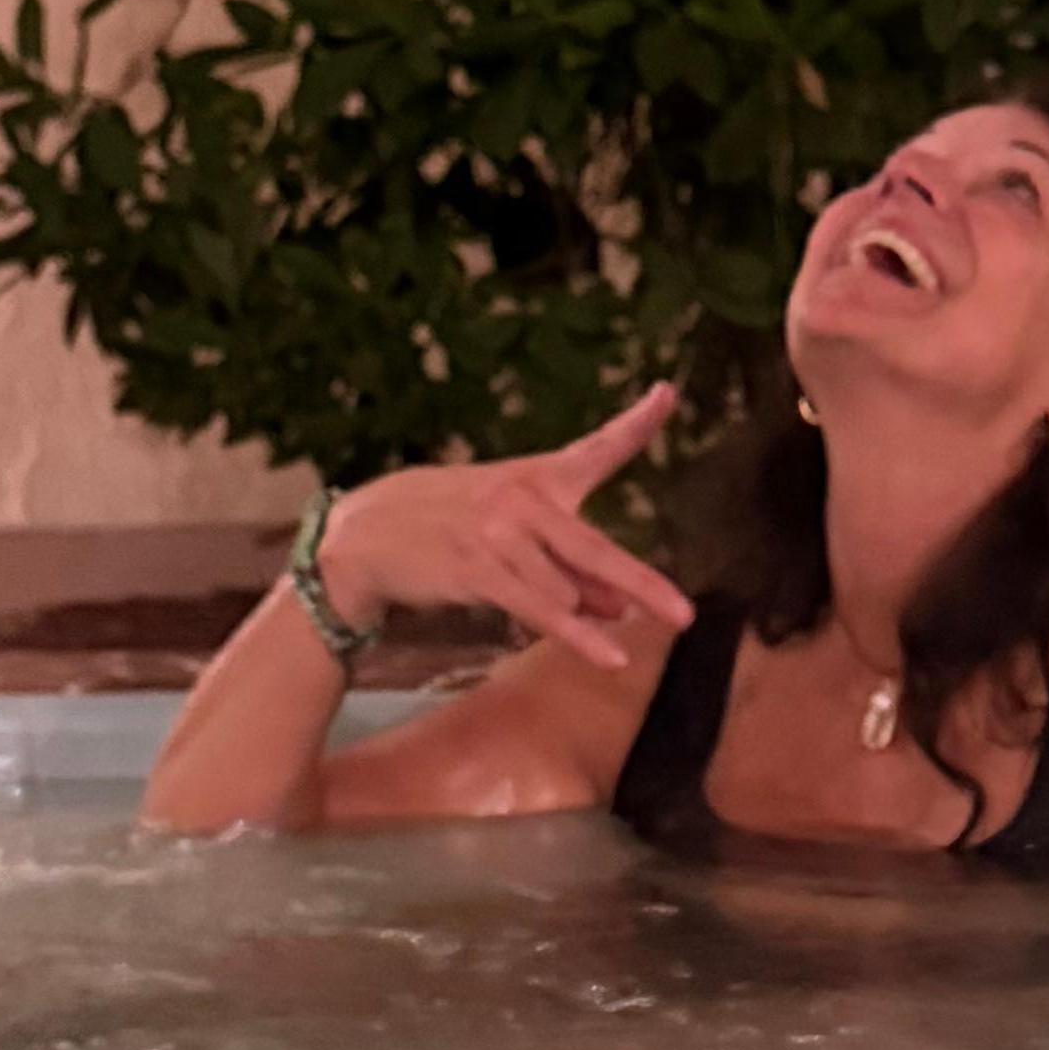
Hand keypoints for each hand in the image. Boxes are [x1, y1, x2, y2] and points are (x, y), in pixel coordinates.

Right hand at [327, 389, 693, 674]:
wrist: (364, 537)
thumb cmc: (441, 531)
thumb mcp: (507, 535)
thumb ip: (568, 568)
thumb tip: (620, 607)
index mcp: (534, 477)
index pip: (594, 448)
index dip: (635, 422)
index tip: (667, 392)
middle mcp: (522, 499)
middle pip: (596, 547)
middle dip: (643, 584)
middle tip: (684, 614)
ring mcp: (499, 533)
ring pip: (565, 588)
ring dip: (583, 618)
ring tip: (615, 630)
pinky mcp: (477, 567)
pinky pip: (539, 608)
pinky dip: (577, 637)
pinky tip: (609, 657)